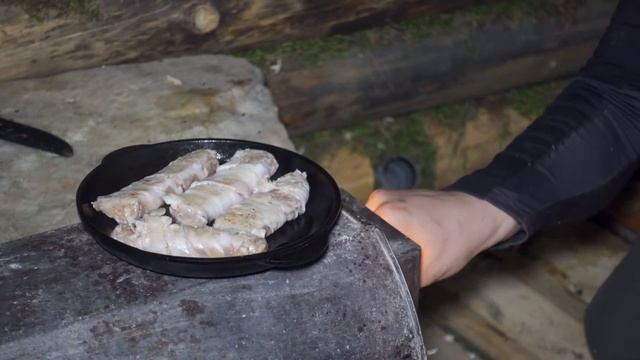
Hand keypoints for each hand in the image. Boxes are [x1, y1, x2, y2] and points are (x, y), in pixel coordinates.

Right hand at [366, 189, 518, 286]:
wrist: (476, 214)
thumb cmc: (457, 237)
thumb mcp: (430, 270)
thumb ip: (402, 279)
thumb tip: (384, 288)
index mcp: (385, 212)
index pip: (360, 241)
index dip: (368, 259)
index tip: (383, 268)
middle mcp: (380, 200)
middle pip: (364, 234)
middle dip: (376, 250)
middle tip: (397, 259)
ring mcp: (385, 195)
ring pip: (371, 226)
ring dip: (383, 239)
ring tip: (404, 246)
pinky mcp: (393, 195)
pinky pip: (381, 217)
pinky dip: (390, 229)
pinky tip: (407, 236)